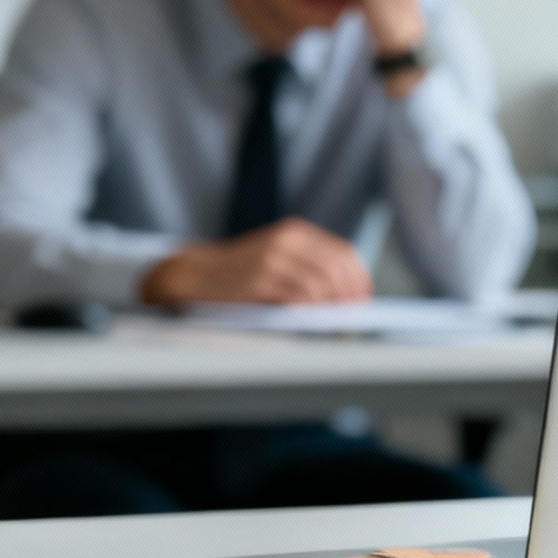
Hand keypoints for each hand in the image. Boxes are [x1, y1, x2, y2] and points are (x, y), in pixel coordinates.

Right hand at [139, 217, 372, 305]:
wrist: (194, 274)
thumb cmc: (240, 275)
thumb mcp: (277, 259)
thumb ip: (309, 268)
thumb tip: (347, 297)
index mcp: (296, 233)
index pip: (343, 253)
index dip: (359, 279)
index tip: (362, 301)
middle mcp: (287, 240)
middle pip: (337, 269)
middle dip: (349, 297)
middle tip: (350, 319)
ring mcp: (272, 258)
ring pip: (320, 284)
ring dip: (332, 308)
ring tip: (334, 325)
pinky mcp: (258, 279)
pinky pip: (297, 297)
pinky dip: (310, 311)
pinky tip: (311, 322)